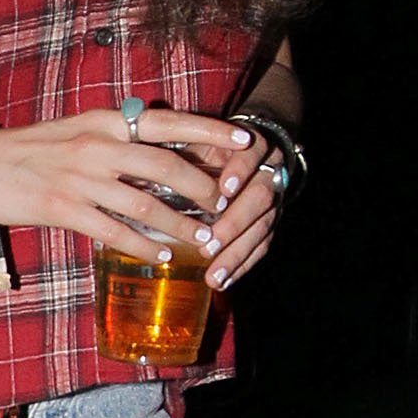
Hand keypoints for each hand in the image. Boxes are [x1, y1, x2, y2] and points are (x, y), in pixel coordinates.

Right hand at [0, 106, 255, 260]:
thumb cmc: (29, 150)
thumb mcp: (77, 131)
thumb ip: (117, 138)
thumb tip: (162, 150)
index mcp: (105, 120)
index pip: (170, 122)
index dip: (212, 131)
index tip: (247, 142)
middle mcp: (98, 145)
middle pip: (167, 166)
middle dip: (205, 190)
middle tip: (229, 207)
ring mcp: (80, 178)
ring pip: (147, 204)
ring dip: (182, 225)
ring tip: (207, 240)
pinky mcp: (63, 209)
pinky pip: (116, 231)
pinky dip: (145, 245)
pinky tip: (164, 256)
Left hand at [170, 126, 283, 291]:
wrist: (248, 148)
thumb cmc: (209, 142)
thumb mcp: (198, 135)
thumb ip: (181, 145)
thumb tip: (143, 163)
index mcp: (251, 145)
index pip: (251, 155)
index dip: (241, 170)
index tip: (224, 189)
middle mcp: (268, 172)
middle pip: (261, 197)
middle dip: (236, 222)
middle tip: (210, 242)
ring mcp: (273, 200)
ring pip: (263, 226)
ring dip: (237, 252)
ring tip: (214, 274)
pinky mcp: (270, 221)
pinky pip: (262, 245)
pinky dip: (241, 264)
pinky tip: (222, 281)